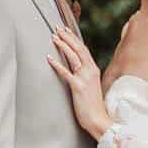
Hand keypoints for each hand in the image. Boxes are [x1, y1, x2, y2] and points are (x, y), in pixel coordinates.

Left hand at [48, 26, 112, 141]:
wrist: (99, 120)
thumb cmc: (93, 106)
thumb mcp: (91, 87)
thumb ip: (85, 76)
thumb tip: (77, 70)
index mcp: (94, 70)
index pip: (83, 49)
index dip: (74, 38)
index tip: (66, 29)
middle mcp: (90, 71)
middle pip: (78, 48)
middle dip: (67, 36)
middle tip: (57, 28)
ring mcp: (85, 78)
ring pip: (73, 56)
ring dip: (63, 45)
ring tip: (54, 37)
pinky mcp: (78, 87)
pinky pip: (66, 73)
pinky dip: (57, 64)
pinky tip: (49, 58)